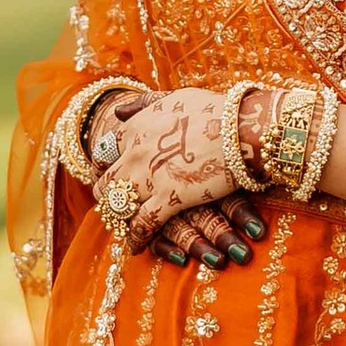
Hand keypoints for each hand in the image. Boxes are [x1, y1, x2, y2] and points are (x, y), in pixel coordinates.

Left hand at [92, 88, 263, 262]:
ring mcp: (149, 177)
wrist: (240, 126)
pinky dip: (137, 239)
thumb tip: (118, 113)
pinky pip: (143, 224)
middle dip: (105, 195)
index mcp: (135, 128)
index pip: (107, 150)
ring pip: (118, 205)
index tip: (109, 172)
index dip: (107, 164)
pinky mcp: (168, 199)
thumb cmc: (214, 110)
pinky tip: (135, 248)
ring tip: (121, 227)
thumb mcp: (174, 97)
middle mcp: (135, 153)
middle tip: (110, 205)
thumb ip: (145, 104)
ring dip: (118, 219)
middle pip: (106, 181)